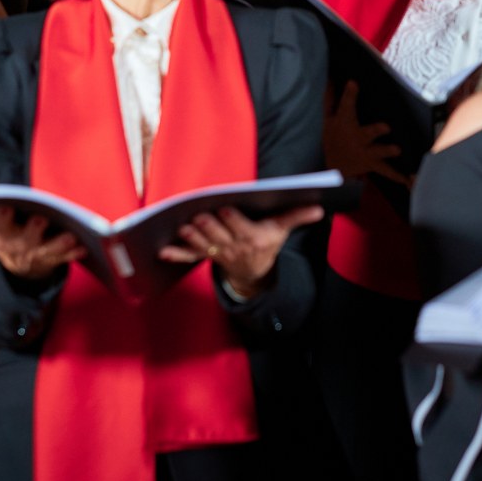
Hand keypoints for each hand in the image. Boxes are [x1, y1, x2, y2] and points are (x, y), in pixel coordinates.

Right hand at [0, 206, 84, 278]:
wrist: (17, 269)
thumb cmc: (3, 238)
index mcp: (0, 236)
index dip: (1, 218)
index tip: (4, 206)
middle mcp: (18, 247)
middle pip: (25, 239)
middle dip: (32, 230)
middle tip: (40, 219)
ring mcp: (37, 255)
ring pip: (48, 249)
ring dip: (58, 243)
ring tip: (70, 236)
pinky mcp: (53, 260)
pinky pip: (64, 258)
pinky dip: (73, 254)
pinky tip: (83, 247)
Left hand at [160, 205, 324, 298]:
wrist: (255, 274)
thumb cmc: (267, 243)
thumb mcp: (282, 230)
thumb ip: (298, 216)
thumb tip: (319, 207)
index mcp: (253, 238)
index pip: (242, 228)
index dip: (232, 219)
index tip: (225, 209)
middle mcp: (235, 247)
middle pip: (220, 236)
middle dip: (209, 227)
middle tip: (198, 216)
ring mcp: (218, 254)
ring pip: (204, 246)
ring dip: (193, 238)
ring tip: (184, 228)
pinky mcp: (205, 257)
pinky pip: (189, 257)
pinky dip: (176, 255)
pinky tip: (162, 251)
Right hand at [323, 82, 407, 185]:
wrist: (332, 168)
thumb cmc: (332, 138)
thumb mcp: (327, 119)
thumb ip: (330, 99)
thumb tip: (330, 79)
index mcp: (345, 123)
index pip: (346, 106)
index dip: (349, 95)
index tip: (353, 83)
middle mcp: (357, 138)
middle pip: (366, 132)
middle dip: (376, 130)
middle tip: (385, 127)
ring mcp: (366, 152)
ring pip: (377, 151)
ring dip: (387, 150)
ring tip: (397, 149)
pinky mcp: (372, 164)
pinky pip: (386, 171)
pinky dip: (397, 175)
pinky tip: (409, 179)